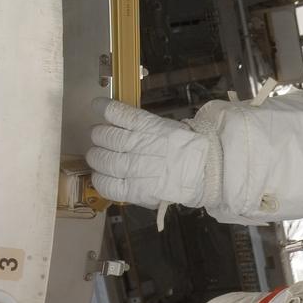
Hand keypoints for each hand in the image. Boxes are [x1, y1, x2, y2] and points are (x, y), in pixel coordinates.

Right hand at [86, 99, 210, 208]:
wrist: (205, 162)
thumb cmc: (182, 181)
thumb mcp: (157, 196)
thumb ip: (134, 192)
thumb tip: (116, 183)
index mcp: (135, 189)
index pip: (103, 184)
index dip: (99, 177)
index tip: (101, 172)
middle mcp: (132, 166)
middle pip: (100, 159)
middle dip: (97, 156)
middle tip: (102, 152)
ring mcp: (137, 143)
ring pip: (104, 136)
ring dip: (99, 134)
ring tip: (102, 134)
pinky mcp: (145, 123)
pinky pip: (117, 113)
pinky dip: (105, 108)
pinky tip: (98, 106)